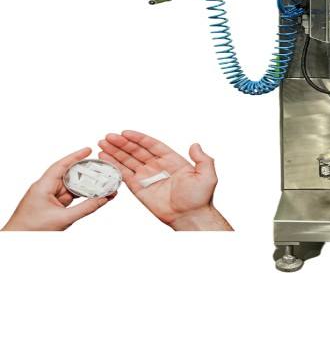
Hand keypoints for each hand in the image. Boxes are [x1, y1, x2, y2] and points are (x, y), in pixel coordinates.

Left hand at [2, 148, 114, 230]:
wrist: (16, 241)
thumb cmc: (30, 230)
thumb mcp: (63, 219)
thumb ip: (85, 208)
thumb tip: (103, 199)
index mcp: (43, 186)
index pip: (61, 166)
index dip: (75, 156)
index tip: (88, 150)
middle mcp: (46, 188)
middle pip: (69, 175)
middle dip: (85, 173)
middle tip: (102, 170)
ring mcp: (49, 197)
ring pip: (71, 187)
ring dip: (85, 187)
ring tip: (101, 185)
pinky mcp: (52, 205)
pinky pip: (69, 196)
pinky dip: (80, 196)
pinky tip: (92, 196)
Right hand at [98, 130, 231, 230]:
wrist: (190, 216)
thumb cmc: (200, 197)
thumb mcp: (207, 174)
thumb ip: (202, 158)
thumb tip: (195, 144)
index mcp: (172, 160)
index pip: (152, 145)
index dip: (138, 138)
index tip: (125, 132)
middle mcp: (158, 167)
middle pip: (136, 151)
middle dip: (122, 143)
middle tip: (108, 137)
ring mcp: (148, 178)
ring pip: (128, 161)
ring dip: (115, 153)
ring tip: (102, 144)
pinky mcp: (140, 190)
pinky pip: (125, 176)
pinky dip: (115, 168)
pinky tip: (105, 159)